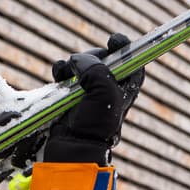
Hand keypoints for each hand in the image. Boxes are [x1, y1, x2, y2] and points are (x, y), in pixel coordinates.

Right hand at [45, 33, 144, 163]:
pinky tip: (58, 76)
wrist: (73, 148)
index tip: (114, 40)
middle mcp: (109, 89)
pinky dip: (61, 71)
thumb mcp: (104, 93)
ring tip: (65, 73)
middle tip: (82, 62)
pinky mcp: (71, 96)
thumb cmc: (95, 125)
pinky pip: (67, 75)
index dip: (124, 48)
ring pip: (83, 66)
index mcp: (125, 89)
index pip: (131, 62)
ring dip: (73, 64)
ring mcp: (89, 93)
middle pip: (104, 59)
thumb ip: (96, 69)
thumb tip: (78, 60)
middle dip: (93, 55)